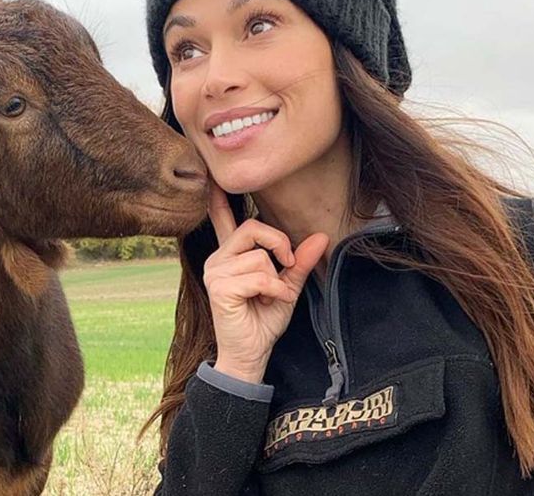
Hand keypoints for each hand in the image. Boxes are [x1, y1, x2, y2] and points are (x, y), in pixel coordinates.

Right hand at [202, 181, 328, 383]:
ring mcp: (216, 272)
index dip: (218, 200)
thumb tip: (320, 236)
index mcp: (231, 255)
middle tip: (288, 265)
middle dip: (279, 244)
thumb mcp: (287, 286)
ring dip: (276, 279)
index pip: (222, 219)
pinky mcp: (219, 288)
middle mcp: (218, 259)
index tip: (213, 180)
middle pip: (252, 229)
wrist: (251, 354)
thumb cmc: (263, 321)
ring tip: (271, 296)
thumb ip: (300, 262)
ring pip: (259, 257)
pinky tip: (270, 302)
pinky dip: (273, 290)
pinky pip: (258, 276)